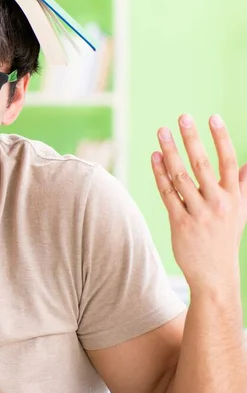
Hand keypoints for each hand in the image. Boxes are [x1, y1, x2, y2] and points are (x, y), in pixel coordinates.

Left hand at [151, 114, 246, 295]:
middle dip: (192, 138)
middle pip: (202, 164)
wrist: (214, 275)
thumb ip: (241, 187)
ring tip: (162, 132)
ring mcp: (198, 213)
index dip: (221, 138)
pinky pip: (168, 193)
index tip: (212, 117)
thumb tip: (246, 165)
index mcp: (233, 197)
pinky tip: (154, 157)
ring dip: (170, 151)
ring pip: (181, 176)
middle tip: (182, 117)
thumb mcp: (239, 214)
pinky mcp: (180, 222)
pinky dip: (160, 173)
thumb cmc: (225, 240)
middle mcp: (218, 202)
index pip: (228, 161)